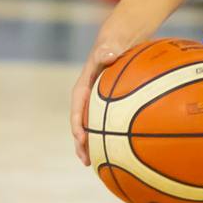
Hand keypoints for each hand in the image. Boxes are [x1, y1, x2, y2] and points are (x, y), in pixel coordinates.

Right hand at [70, 34, 138, 165]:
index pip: (77, 108)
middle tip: (86, 161)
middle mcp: (89, 96)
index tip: (81, 139)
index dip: (77, 124)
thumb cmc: (116, 41)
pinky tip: (125, 149)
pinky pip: (111, 121)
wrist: (121, 38)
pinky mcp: (110, 103)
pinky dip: (115, 135)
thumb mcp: (111, 43)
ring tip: (99, 164)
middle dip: (82, 143)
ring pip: (95, 125)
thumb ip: (108, 49)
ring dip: (96, 143)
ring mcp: (99, 101)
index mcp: (84, 86)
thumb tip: (108, 54)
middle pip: (82, 123)